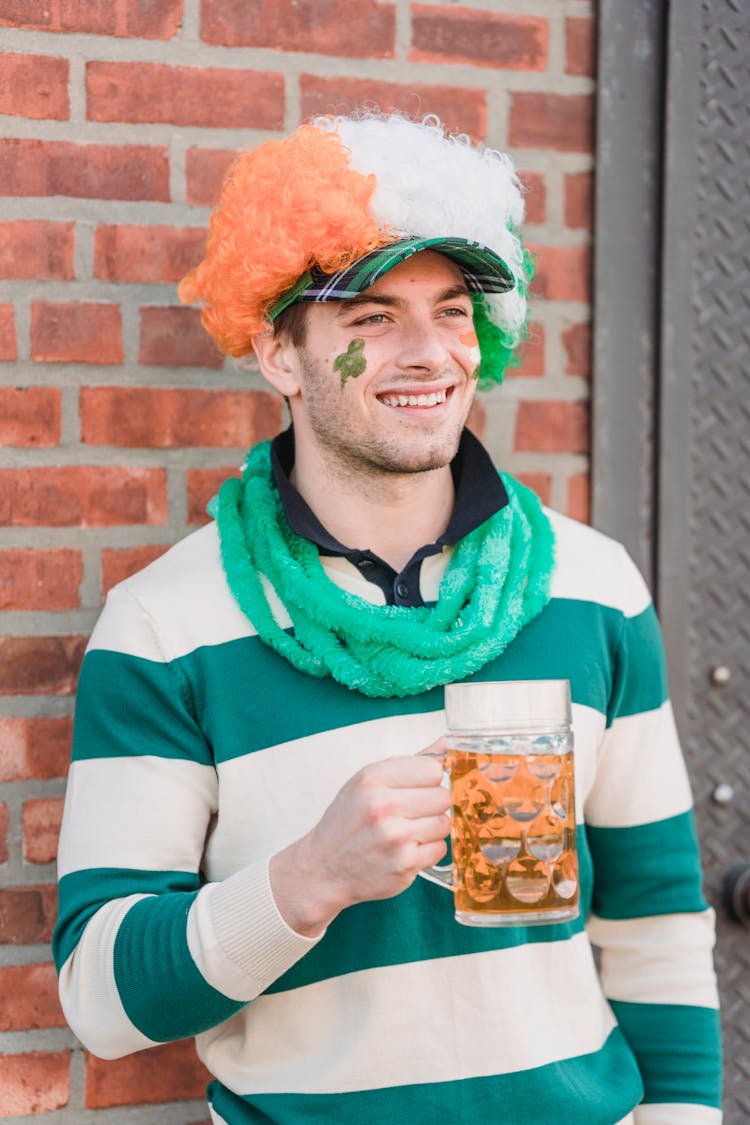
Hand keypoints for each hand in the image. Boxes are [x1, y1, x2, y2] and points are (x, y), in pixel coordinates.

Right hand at [269, 738, 450, 936]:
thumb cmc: (347, 822)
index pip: (433, 768)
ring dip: (431, 828)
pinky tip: (406, 849)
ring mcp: (395, 837)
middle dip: (433, 804)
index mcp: (373, 778)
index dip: (430, 778)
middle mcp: (383, 806)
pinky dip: (427, 851)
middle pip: (443, 796)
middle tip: (412, 812)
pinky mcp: (405, 864)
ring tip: (408, 831)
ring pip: (444, 823)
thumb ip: (411, 762)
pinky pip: (439, 849)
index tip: (421, 786)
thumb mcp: (368, 782)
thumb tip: (447, 742)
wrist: (323, 868)